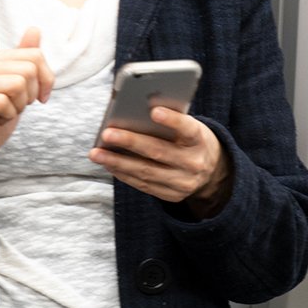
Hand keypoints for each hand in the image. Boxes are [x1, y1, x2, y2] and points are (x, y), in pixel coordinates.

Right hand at [0, 27, 53, 194]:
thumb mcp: (18, 87)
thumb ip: (25, 59)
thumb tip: (35, 29)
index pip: (35, 55)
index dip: (47, 79)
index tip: (40, 97)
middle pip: (28, 69)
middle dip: (32, 94)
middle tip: (18, 106)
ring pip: (17, 84)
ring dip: (19, 106)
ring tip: (5, 112)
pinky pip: (2, 102)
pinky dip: (8, 116)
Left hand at [90, 108, 231, 215]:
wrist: (211, 170)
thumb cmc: (189, 139)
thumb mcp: (188, 126)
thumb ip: (169, 121)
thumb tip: (132, 114)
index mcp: (199, 140)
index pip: (187, 129)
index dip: (172, 121)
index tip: (154, 111)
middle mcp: (194, 163)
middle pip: (159, 152)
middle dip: (130, 142)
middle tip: (107, 134)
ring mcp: (184, 183)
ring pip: (147, 172)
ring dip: (118, 163)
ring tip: (97, 154)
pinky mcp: (174, 195)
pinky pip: (145, 185)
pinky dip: (124, 174)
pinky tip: (109, 165)